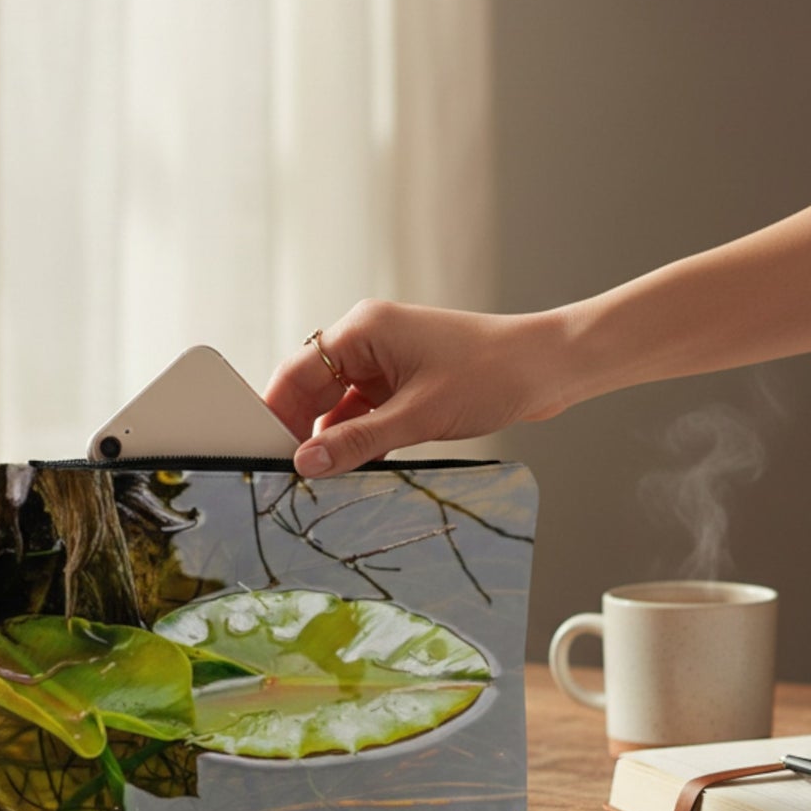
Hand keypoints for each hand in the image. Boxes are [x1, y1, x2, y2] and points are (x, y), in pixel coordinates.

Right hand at [264, 299, 567, 476]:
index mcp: (363, 330)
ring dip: (333, 441)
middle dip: (301, 431)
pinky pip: (366, 415)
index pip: (297, 372)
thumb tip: (306, 463)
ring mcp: (387, 363)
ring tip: (322, 481)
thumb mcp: (419, 415)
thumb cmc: (493, 373)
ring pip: (339, 407)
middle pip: (313, 390)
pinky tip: (354, 470)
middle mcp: (368, 341)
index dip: (273, 413)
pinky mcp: (405, 383)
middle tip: (288, 477)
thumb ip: (358, 441)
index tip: (259, 452)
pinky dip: (359, 441)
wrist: (551, 367)